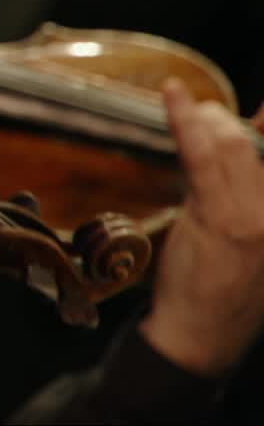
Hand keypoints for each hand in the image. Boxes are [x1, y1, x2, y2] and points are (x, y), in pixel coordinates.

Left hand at [138, 79, 263, 376]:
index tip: (253, 110)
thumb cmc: (224, 285)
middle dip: (229, 119)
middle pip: (258, 143)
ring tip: (189, 109)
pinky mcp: (220, 219)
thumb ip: (250, 191)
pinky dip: (186, 121)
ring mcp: (254, 217)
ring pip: (234, 144)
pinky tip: (174, 95)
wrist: (203, 334)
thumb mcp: (252, 238)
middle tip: (205, 113)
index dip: (262, 123)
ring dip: (208, 119)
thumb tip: (242, 140)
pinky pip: (203, 157)